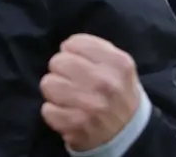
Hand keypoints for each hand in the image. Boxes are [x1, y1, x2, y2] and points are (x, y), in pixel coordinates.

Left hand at [40, 34, 140, 152]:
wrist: (128, 133)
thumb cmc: (117, 92)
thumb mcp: (118, 65)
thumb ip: (95, 49)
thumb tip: (66, 46)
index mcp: (118, 63)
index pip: (74, 43)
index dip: (71, 52)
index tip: (77, 62)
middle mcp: (106, 83)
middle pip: (58, 62)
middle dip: (60, 70)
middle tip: (70, 80)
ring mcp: (91, 106)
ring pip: (48, 84)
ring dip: (54, 90)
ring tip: (67, 96)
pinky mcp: (77, 125)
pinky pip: (47, 110)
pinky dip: (53, 112)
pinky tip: (67, 113)